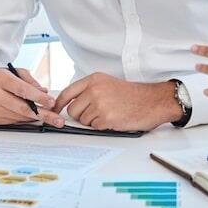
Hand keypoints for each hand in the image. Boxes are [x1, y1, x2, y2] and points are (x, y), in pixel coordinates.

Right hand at [0, 66, 63, 126]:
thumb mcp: (13, 72)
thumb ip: (30, 81)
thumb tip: (45, 92)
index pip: (22, 90)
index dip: (38, 98)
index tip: (52, 102)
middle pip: (22, 108)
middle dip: (43, 115)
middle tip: (58, 120)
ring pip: (20, 117)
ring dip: (37, 118)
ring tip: (51, 117)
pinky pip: (14, 121)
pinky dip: (26, 119)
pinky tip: (34, 117)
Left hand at [52, 73, 180, 131]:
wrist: (152, 101)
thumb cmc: (132, 95)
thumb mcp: (108, 84)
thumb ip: (89, 91)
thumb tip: (71, 104)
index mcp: (94, 80)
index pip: (67, 92)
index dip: (58, 103)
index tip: (54, 110)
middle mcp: (94, 90)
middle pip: (73, 110)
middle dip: (81, 115)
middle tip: (97, 113)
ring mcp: (100, 104)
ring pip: (83, 120)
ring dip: (94, 121)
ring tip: (110, 114)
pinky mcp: (106, 118)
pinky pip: (94, 127)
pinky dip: (103, 126)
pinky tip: (114, 119)